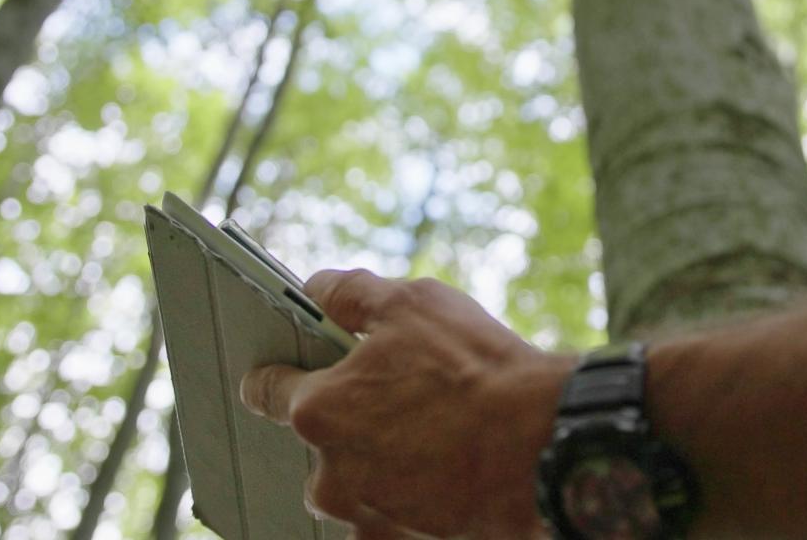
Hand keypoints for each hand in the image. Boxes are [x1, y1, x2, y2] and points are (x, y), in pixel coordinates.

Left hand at [240, 269, 576, 537]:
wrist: (542, 444)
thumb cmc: (475, 370)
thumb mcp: (411, 302)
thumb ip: (349, 294)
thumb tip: (317, 290)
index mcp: (318, 410)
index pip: (265, 390)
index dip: (275, 372)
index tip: (283, 369)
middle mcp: (330, 472)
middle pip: (316, 443)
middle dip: (346, 420)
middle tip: (395, 396)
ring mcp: (366, 514)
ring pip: (352, 485)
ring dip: (377, 462)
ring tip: (429, 433)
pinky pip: (386, 517)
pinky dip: (405, 497)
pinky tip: (440, 469)